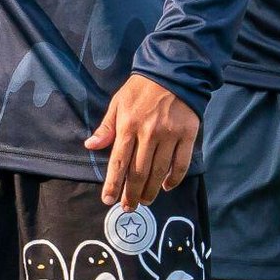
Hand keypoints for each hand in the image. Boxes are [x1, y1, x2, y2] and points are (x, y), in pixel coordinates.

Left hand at [85, 73, 198, 206]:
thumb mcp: (118, 102)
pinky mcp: (188, 135)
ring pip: (159, 172)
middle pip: (139, 172)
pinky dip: (174, 179)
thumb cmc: (141, 89)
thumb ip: (106, 127)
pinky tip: (167, 186)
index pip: (119, 162)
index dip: (113, 184)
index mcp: (129, 125)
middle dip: (131, 194)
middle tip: (128, 207)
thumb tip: (90, 146)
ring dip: (151, 191)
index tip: (108, 200)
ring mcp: (170, 135)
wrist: (173, 72)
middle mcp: (149, 132)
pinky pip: (181, 163)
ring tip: (144, 201)